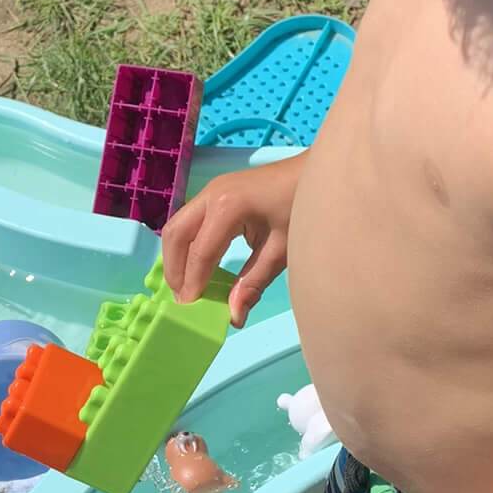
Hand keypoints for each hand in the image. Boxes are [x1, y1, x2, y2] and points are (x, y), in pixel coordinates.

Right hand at [162, 154, 303, 326]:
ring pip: (177, 226)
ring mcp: (211, 190)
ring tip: (185, 287)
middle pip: (176, 235)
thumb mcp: (281, 251)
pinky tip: (196, 266)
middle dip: (174, 270)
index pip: (200, 252)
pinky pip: (188, 220)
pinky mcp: (215, 192)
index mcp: (228, 206)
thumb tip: (234, 317)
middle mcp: (211, 194)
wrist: (317, 175)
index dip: (193, 283)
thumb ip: (253, 283)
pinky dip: (185, 245)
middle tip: (182, 300)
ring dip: (176, 257)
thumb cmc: (304, 208)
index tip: (189, 309)